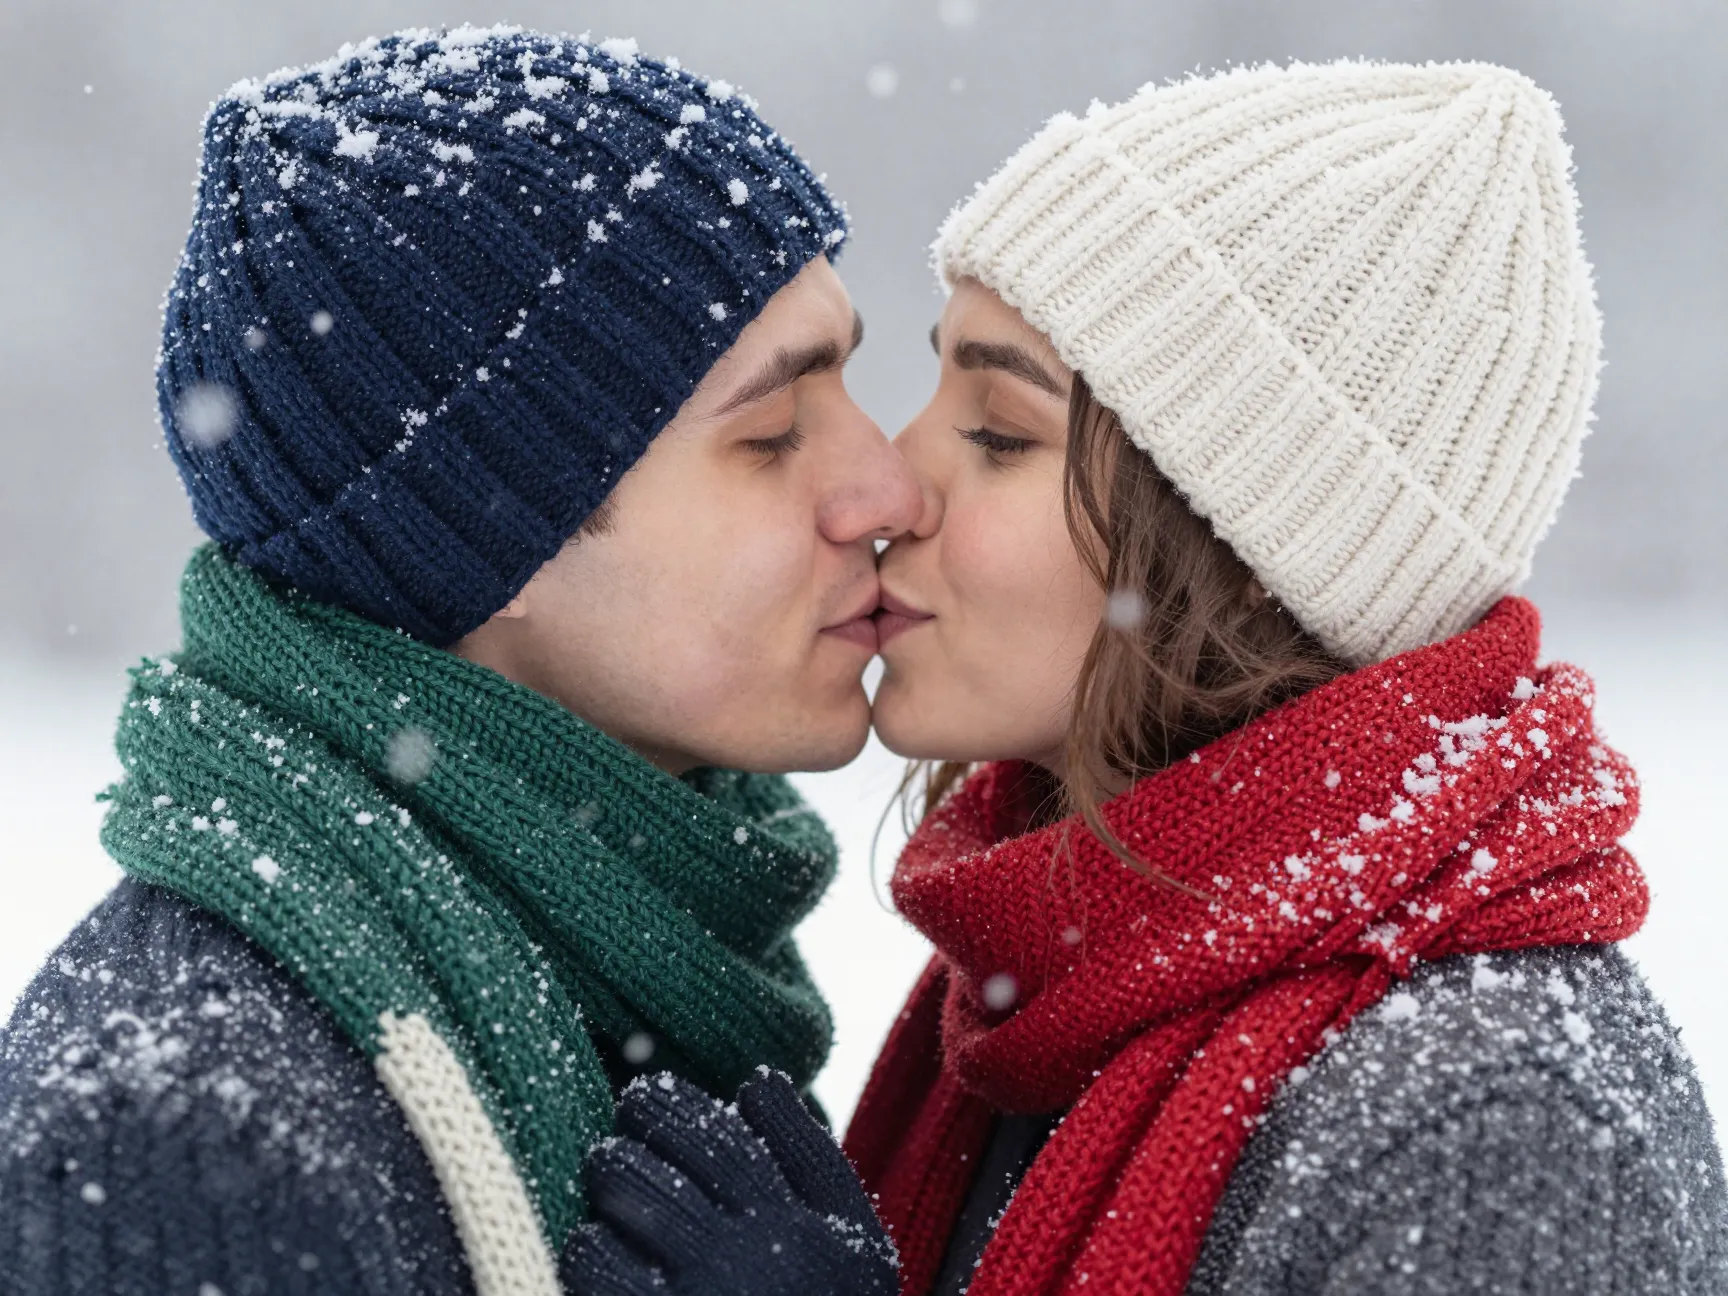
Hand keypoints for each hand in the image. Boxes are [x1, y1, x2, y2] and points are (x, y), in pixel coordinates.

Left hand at [562, 1068, 897, 1295]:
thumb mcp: (856, 1249)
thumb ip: (812, 1160)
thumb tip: (756, 1081)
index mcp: (807, 1233)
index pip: (725, 1139)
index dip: (677, 1109)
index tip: (649, 1100)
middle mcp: (751, 1262)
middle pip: (664, 1168)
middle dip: (629, 1140)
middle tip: (616, 1138)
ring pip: (618, 1213)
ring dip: (605, 1188)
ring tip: (605, 1184)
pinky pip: (592, 1271)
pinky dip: (586, 1251)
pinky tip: (594, 1252)